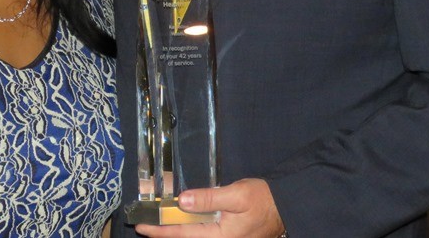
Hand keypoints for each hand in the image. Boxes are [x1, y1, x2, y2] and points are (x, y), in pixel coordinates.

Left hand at [135, 178, 284, 236]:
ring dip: (175, 231)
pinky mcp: (227, 236)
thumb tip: (181, 201)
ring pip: (193, 237)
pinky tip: (181, 221)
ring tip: (157, 224)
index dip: (160, 230)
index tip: (142, 225)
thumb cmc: (263, 200)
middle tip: (143, 225)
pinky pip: (201, 233)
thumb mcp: (236, 195)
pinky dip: (188, 228)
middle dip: (164, 233)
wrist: (286, 207)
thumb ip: (208, 198)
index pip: (182, 234)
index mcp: (220, 237)